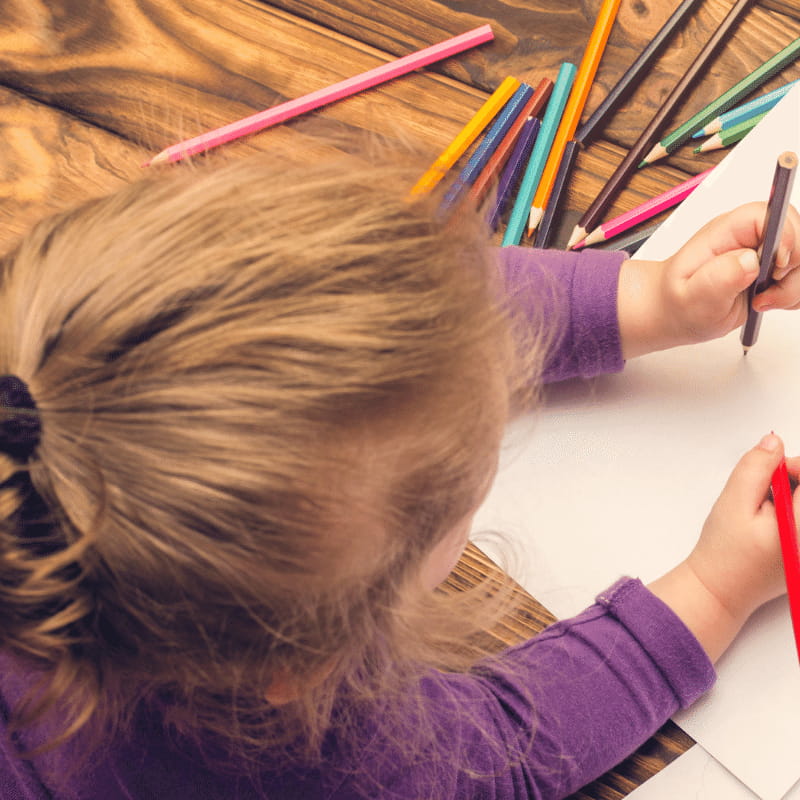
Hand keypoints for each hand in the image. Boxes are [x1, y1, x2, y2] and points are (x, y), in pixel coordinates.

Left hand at [617, 202, 799, 358]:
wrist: (672, 312)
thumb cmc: (676, 302)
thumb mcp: (691, 297)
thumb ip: (718, 278)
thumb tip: (750, 260)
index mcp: (726, 232)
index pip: (770, 213)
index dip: (785, 236)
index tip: (776, 267)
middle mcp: (748, 237)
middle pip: (796, 234)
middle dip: (792, 269)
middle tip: (764, 295)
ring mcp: (763, 253)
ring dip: (791, 287)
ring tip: (760, 303)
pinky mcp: (770, 270)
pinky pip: (797, 276)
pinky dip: (791, 294)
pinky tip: (766, 303)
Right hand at [648, 433, 798, 661]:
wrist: (720, 591)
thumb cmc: (724, 553)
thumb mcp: (733, 502)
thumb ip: (755, 468)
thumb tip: (774, 443)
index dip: (795, 466)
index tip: (772, 469)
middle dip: (792, 480)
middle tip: (765, 489)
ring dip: (791, 495)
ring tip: (764, 510)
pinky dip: (790, 510)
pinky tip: (771, 521)